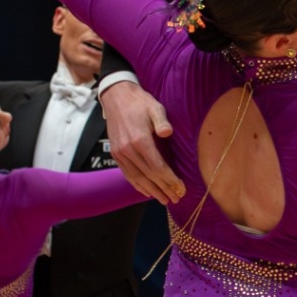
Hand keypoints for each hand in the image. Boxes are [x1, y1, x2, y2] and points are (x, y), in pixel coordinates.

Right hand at [101, 80, 182, 202]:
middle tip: (176, 199)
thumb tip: (167, 133)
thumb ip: (162, 121)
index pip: (157, 166)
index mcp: (139, 140)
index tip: (181, 189)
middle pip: (148, 176)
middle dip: (164, 189)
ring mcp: (119, 153)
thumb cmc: (140, 102)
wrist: (116, 96)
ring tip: (164, 200)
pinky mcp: (115, 154)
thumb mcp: (154, 107)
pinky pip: (127, 174)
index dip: (170, 180)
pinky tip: (147, 192)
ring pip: (137, 178)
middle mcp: (127, 150)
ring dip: (152, 191)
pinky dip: (137, 185)